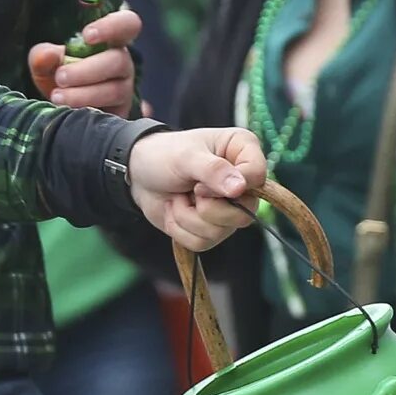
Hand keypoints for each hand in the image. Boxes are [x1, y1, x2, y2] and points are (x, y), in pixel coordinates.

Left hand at [29, 8, 142, 116]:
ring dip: (83, 94)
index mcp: (111, 40)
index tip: (87, 35)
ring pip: (114, 89)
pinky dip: (87, 111)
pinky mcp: (120, 114)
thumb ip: (43, 55)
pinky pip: (112, 114)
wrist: (62, 109)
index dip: (112, 26)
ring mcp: (124, 89)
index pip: (127, 24)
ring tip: (57, 97)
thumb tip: (48, 55)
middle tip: (60, 77)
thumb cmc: (59, 76)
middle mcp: (122, 63)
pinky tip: (69, 111)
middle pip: (119, 60)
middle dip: (87, 69)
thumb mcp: (45, 63)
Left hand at [126, 127, 266, 250]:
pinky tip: (176, 209)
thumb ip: (213, 170)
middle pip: (245, 213)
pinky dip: (181, 229)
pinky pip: (203, 243)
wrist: (137, 175)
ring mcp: (228, 208)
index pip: (258, 176)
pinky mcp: (212, 228)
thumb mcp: (185, 157)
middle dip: (208, 208)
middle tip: (191, 190)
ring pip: (221, 231)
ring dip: (189, 217)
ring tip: (179, 198)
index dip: (234, 186)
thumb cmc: (163, 155)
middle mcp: (242, 182)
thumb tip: (240, 188)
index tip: (202, 183)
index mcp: (242, 151)